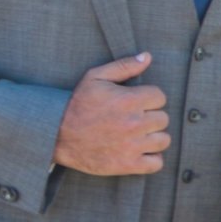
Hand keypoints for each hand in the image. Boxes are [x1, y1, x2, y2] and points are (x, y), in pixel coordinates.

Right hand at [52, 54, 168, 175]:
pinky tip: (141, 151)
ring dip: (154, 137)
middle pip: (163, 118)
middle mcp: (134, 123)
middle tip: (136, 118)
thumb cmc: (77, 104)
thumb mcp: (95, 77)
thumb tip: (148, 57)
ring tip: (140, 134)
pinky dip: (152, 158)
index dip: (150, 98)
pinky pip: (156, 163)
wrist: (56, 135)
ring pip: (164, 140)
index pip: (160, 97)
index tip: (138, 102)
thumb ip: (124, 66)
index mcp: (128, 100)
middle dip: (152, 116)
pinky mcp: (127, 165)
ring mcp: (132, 146)